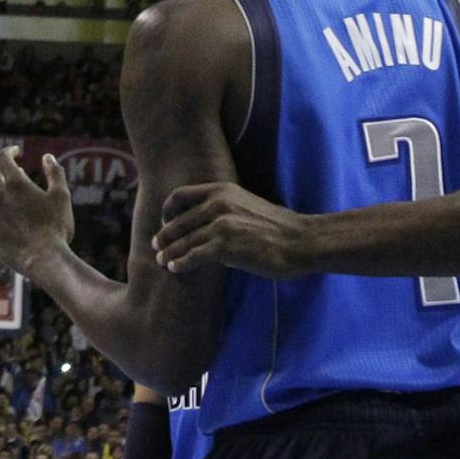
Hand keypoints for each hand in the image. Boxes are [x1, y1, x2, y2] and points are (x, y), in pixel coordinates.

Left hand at [0, 146, 74, 276]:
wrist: (45, 260)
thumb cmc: (56, 227)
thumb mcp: (61, 197)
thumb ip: (55, 173)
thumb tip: (48, 157)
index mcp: (15, 184)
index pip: (1, 157)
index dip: (8, 151)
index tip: (16, 152)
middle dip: (0, 169)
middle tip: (12, 173)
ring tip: (4, 193)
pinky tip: (1, 216)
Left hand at [154, 182, 314, 277]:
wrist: (303, 241)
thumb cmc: (279, 228)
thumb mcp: (246, 206)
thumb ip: (223, 210)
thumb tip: (203, 227)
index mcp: (221, 190)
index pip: (180, 195)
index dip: (168, 210)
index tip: (165, 222)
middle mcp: (217, 203)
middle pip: (178, 221)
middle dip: (164, 235)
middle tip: (156, 246)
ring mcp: (221, 224)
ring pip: (184, 240)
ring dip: (169, 252)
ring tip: (162, 261)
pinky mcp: (226, 246)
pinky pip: (194, 256)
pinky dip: (181, 263)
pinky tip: (175, 268)